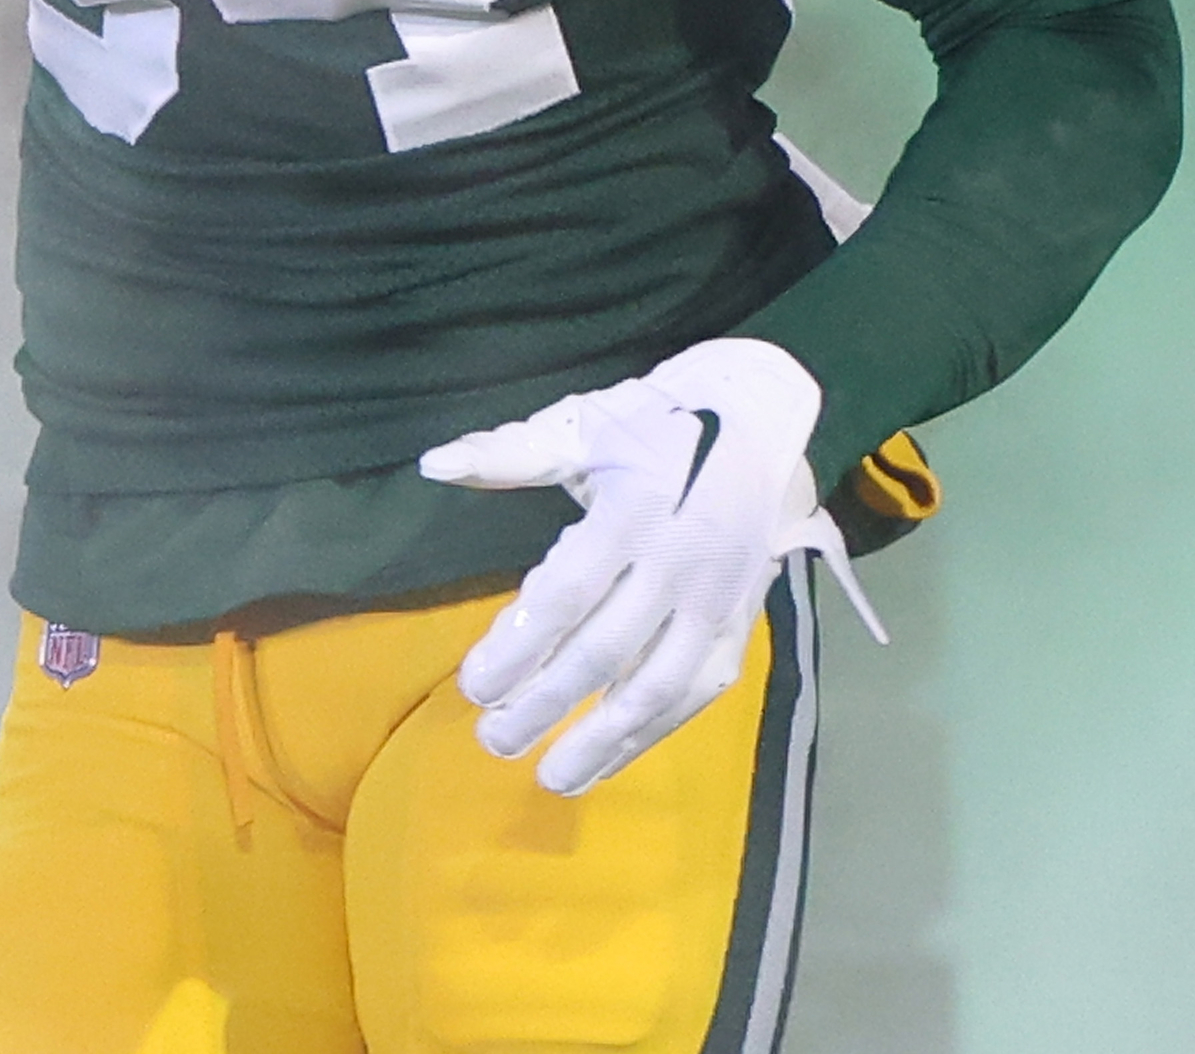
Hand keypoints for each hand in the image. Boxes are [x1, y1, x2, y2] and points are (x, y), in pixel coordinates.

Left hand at [420, 339, 877, 795]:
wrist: (760, 419)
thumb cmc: (655, 424)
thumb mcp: (582, 425)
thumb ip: (508, 452)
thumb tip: (434, 464)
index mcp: (633, 510)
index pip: (566, 594)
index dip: (518, 645)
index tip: (473, 685)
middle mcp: (679, 562)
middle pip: (604, 651)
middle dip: (546, 704)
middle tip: (493, 740)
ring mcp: (716, 600)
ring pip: (657, 686)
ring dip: (601, 739)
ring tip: (549, 776)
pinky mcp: (739, 625)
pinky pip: (696, 694)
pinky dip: (652, 735)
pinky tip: (607, 760)